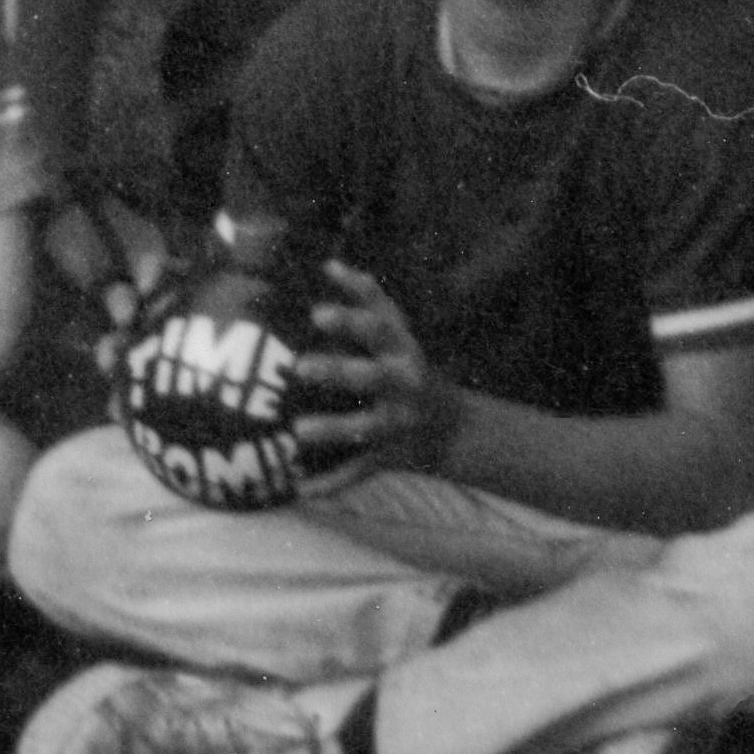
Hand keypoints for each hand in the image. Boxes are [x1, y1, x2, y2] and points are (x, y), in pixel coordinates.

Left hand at [290, 260, 456, 479]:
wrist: (455, 429)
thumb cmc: (410, 367)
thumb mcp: (400, 331)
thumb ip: (368, 297)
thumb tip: (328, 264)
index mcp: (402, 351)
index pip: (378, 328)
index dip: (349, 320)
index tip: (316, 314)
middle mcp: (403, 385)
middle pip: (371, 376)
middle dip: (337, 372)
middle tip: (300, 367)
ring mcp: (397, 423)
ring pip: (365, 428)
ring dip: (333, 430)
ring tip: (299, 432)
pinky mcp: (389, 456)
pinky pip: (359, 472)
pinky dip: (331, 484)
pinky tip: (301, 490)